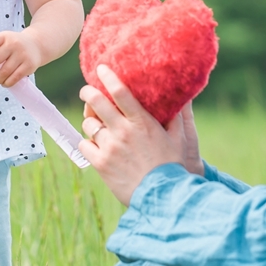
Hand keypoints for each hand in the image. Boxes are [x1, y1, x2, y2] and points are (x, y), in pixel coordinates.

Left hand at [0, 29, 42, 86]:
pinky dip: (7, 83)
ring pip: (4, 72)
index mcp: (4, 36)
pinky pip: (14, 78)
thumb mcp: (3, 42)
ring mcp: (22, 54)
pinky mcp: (29, 65)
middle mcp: (13, 43)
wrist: (36, 44)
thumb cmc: (14, 46)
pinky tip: (5, 82)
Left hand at [78, 65, 203, 206]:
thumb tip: (181, 99)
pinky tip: (94, 144)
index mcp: (141, 122)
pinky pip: (84, 145)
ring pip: (88, 124)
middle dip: (88, 92)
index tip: (101, 69)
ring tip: (95, 123)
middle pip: (96, 102)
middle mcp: (123, 131)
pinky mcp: (100, 163)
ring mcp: (110, 147)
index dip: (108, 77)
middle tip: (86, 91)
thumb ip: (176, 117)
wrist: (161, 197)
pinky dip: (87, 143)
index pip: (120, 92)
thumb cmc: (172, 166)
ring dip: (90, 121)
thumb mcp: (179, 139)